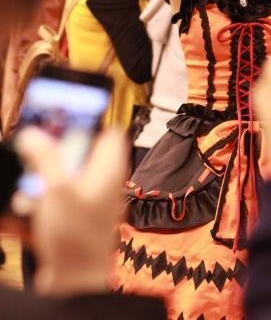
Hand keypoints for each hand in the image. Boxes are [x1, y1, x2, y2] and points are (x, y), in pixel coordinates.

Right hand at [15, 127, 128, 295]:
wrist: (77, 284)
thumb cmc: (77, 238)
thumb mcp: (56, 189)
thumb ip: (44, 158)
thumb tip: (33, 133)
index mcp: (108, 169)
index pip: (111, 134)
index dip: (90, 124)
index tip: (66, 120)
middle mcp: (103, 184)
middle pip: (81, 155)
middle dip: (55, 154)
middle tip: (37, 154)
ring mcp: (90, 203)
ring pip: (65, 178)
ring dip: (43, 180)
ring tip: (29, 187)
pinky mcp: (75, 222)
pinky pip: (57, 202)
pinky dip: (41, 202)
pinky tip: (27, 210)